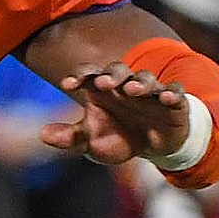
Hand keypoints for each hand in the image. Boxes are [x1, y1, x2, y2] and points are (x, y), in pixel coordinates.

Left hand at [40, 64, 188, 165]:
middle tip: (102, 83)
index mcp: (103, 91)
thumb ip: (70, 137)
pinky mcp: (174, 102)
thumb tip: (43, 134)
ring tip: (132, 90)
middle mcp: (126, 86)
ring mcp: (150, 92)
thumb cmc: (119, 138)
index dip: (79, 76)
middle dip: (110, 74)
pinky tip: (166, 98)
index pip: (89, 75)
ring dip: (140, 82)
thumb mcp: (92, 142)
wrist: (154, 147)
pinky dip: (172, 93)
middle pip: (118, 70)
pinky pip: (175, 92)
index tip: (67, 85)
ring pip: (146, 79)